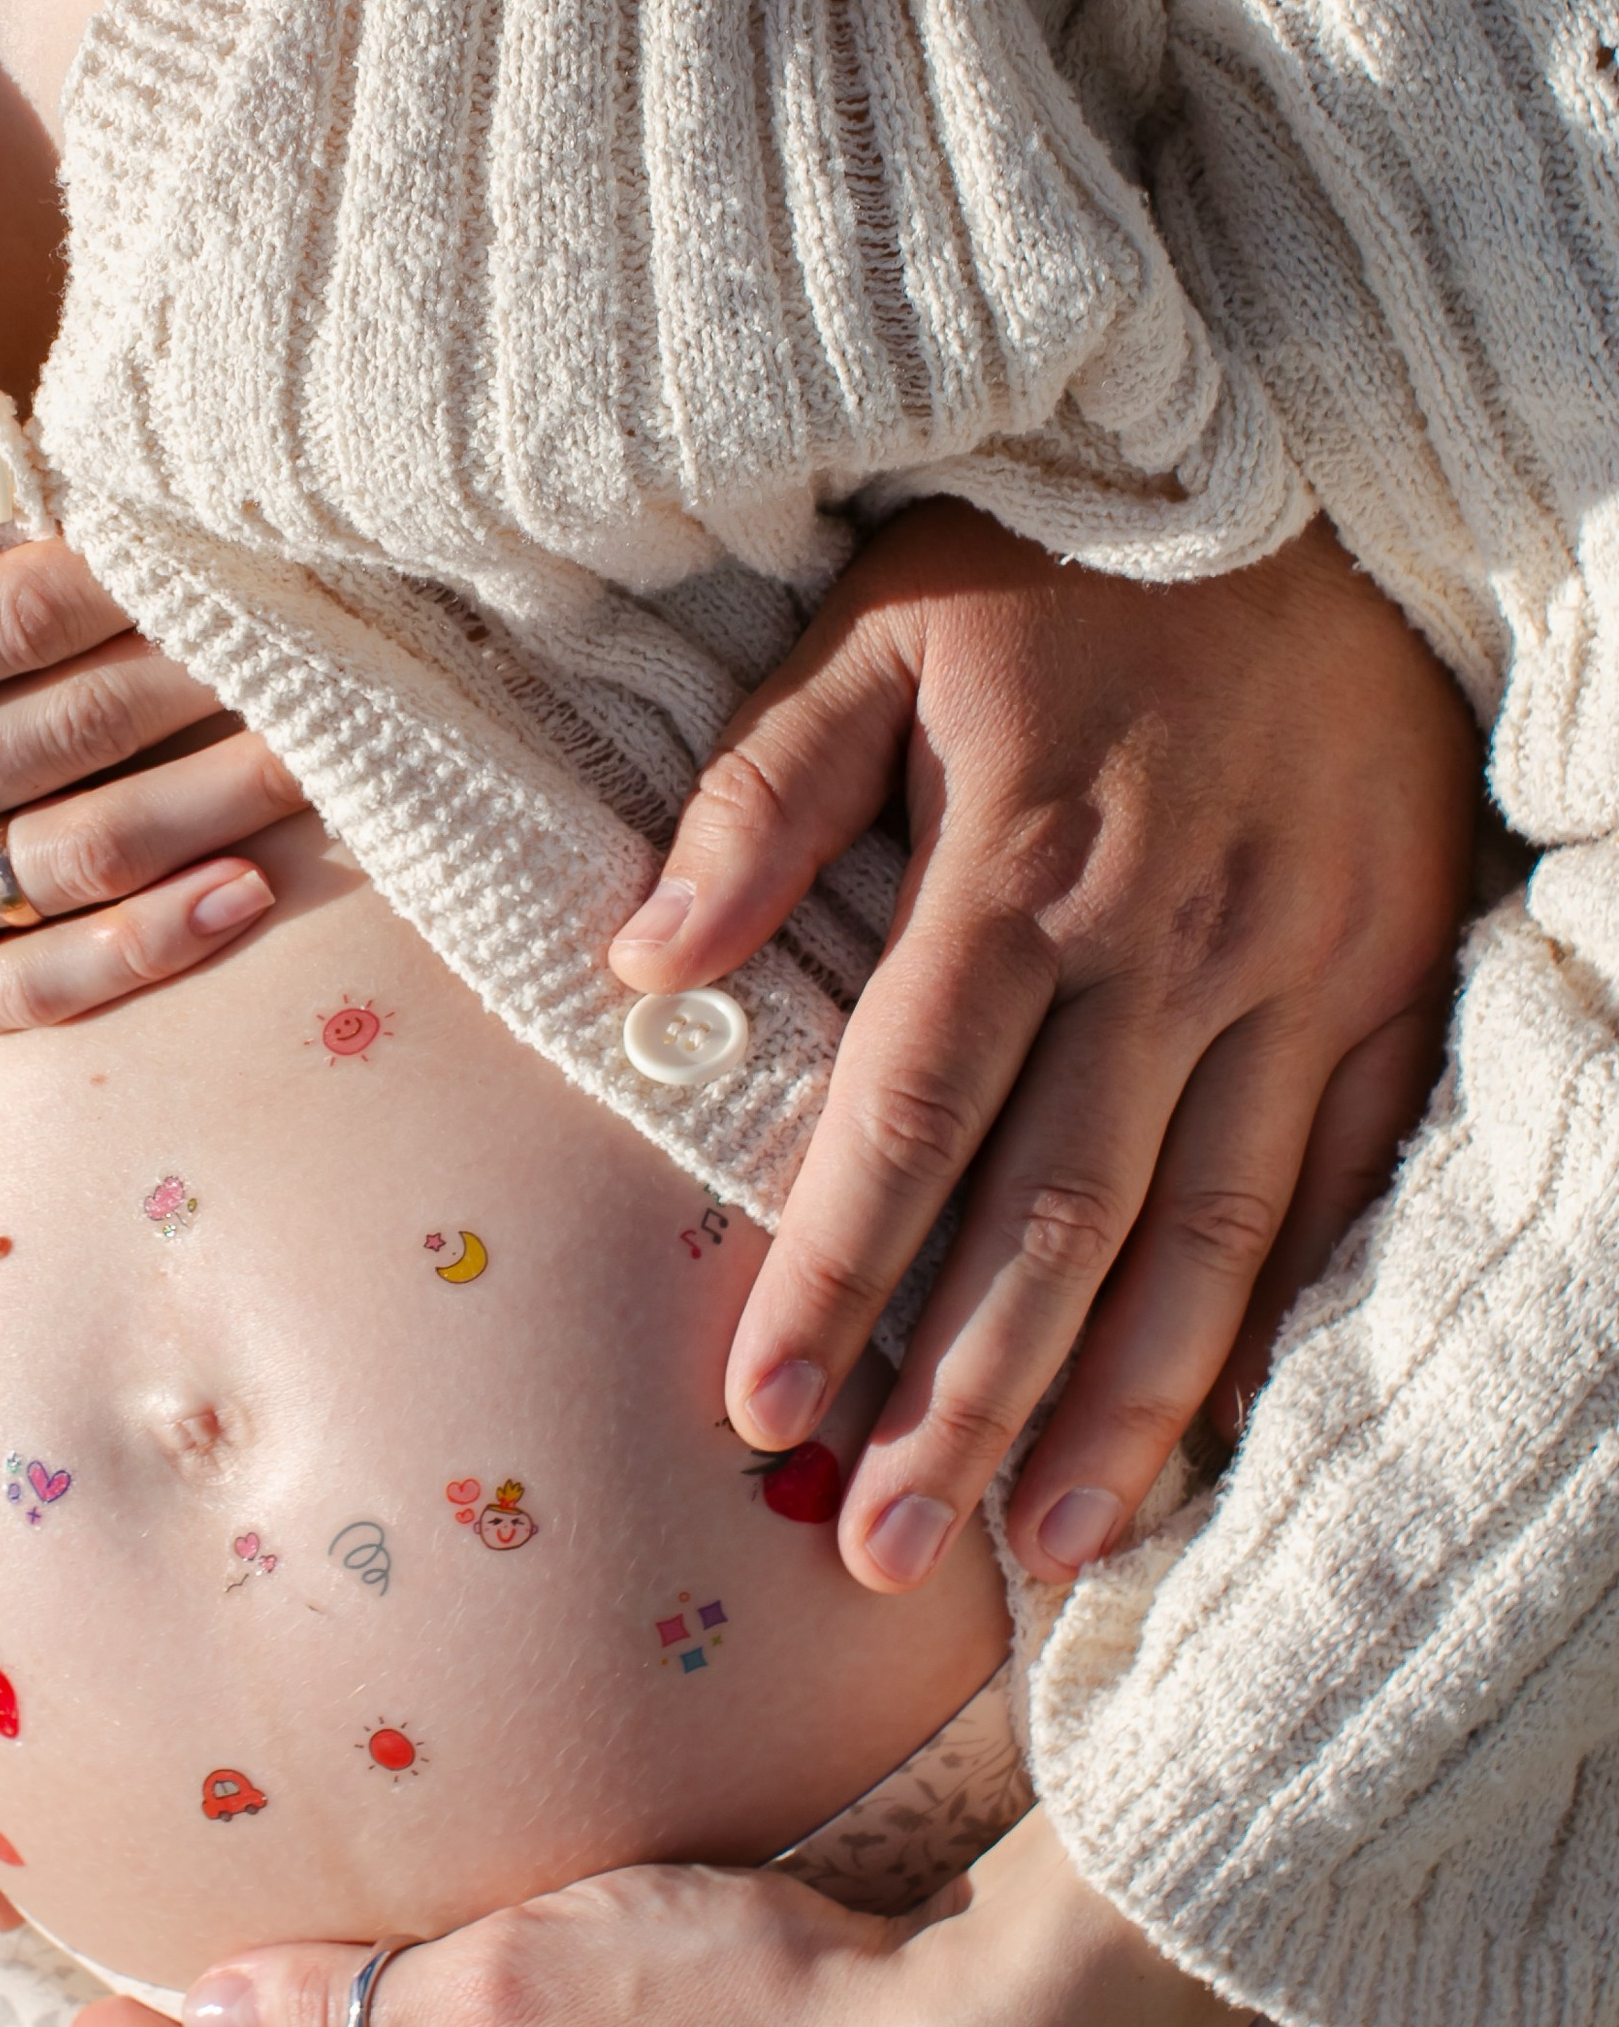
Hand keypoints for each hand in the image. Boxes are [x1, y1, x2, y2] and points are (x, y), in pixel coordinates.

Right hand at [0, 449, 304, 1041]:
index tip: (224, 534)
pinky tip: (249, 892)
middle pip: (64, 730)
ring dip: (218, 800)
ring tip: (335, 739)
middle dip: (207, 671)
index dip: (131, 574)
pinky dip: (146, 952)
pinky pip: (28, 996)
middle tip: (326, 619)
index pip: (1, 618)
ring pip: (73, 860)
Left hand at [607, 504, 1478, 1588]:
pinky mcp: (1388, 974)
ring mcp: (1297, 965)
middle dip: (966, 1394)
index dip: (830, 1266)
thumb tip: (638, 964)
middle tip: (884, 1547)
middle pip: (1056, 1209)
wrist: (1314, 479)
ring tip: (1047, 1545)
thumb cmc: (1055, 564)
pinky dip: (1276, 1308)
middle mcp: (1165, 936)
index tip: (756, 1406)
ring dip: (1127, 1401)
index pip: (907, 1107)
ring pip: (1210, 1226)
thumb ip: (760, 798)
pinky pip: (1337, 1173)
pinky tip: (1214, 1424)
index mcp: (1019, 856)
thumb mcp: (877, 626)